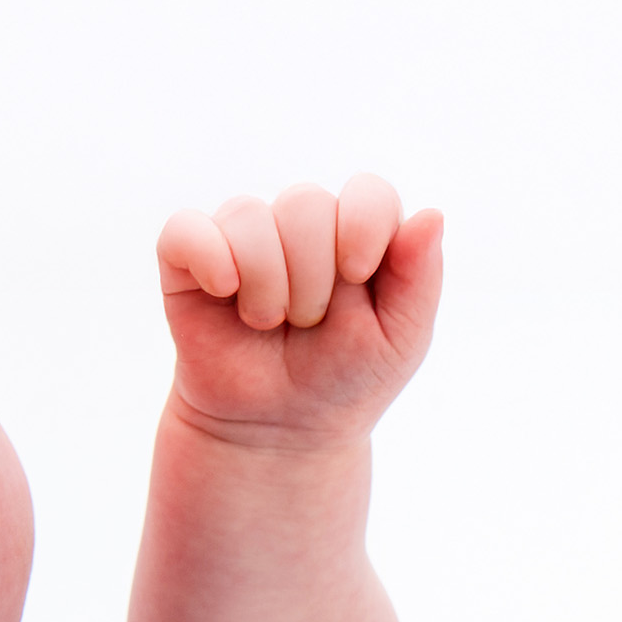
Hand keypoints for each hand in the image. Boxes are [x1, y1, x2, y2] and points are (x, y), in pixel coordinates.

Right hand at [156, 175, 442, 449]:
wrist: (282, 429)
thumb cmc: (346, 379)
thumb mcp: (401, 339)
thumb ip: (420, 277)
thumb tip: (433, 213)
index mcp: (359, 234)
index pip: (368, 192)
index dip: (362, 227)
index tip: (356, 276)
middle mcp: (303, 224)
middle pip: (307, 203)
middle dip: (314, 279)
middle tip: (309, 324)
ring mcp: (245, 234)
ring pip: (251, 216)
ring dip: (268, 286)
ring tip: (270, 324)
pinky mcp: (190, 252)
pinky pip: (188, 231)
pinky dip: (211, 262)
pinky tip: (226, 295)